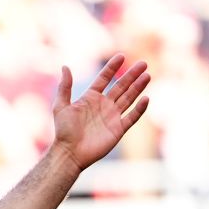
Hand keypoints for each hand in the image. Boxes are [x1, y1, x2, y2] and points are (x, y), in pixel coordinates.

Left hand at [49, 54, 150, 172]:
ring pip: (129, 98)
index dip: (112, 68)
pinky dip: (139, 108)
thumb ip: (64, 87)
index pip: (104, 79)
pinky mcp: (118, 129)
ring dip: (138, 87)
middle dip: (131, 75)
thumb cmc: (63, 131)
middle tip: (143, 63)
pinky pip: (132, 117)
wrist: (69, 153)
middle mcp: (103, 105)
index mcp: (90, 98)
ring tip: (147, 75)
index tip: (121, 56)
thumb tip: (65, 66)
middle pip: (121, 87)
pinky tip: (146, 98)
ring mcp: (112, 117)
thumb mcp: (61, 106)